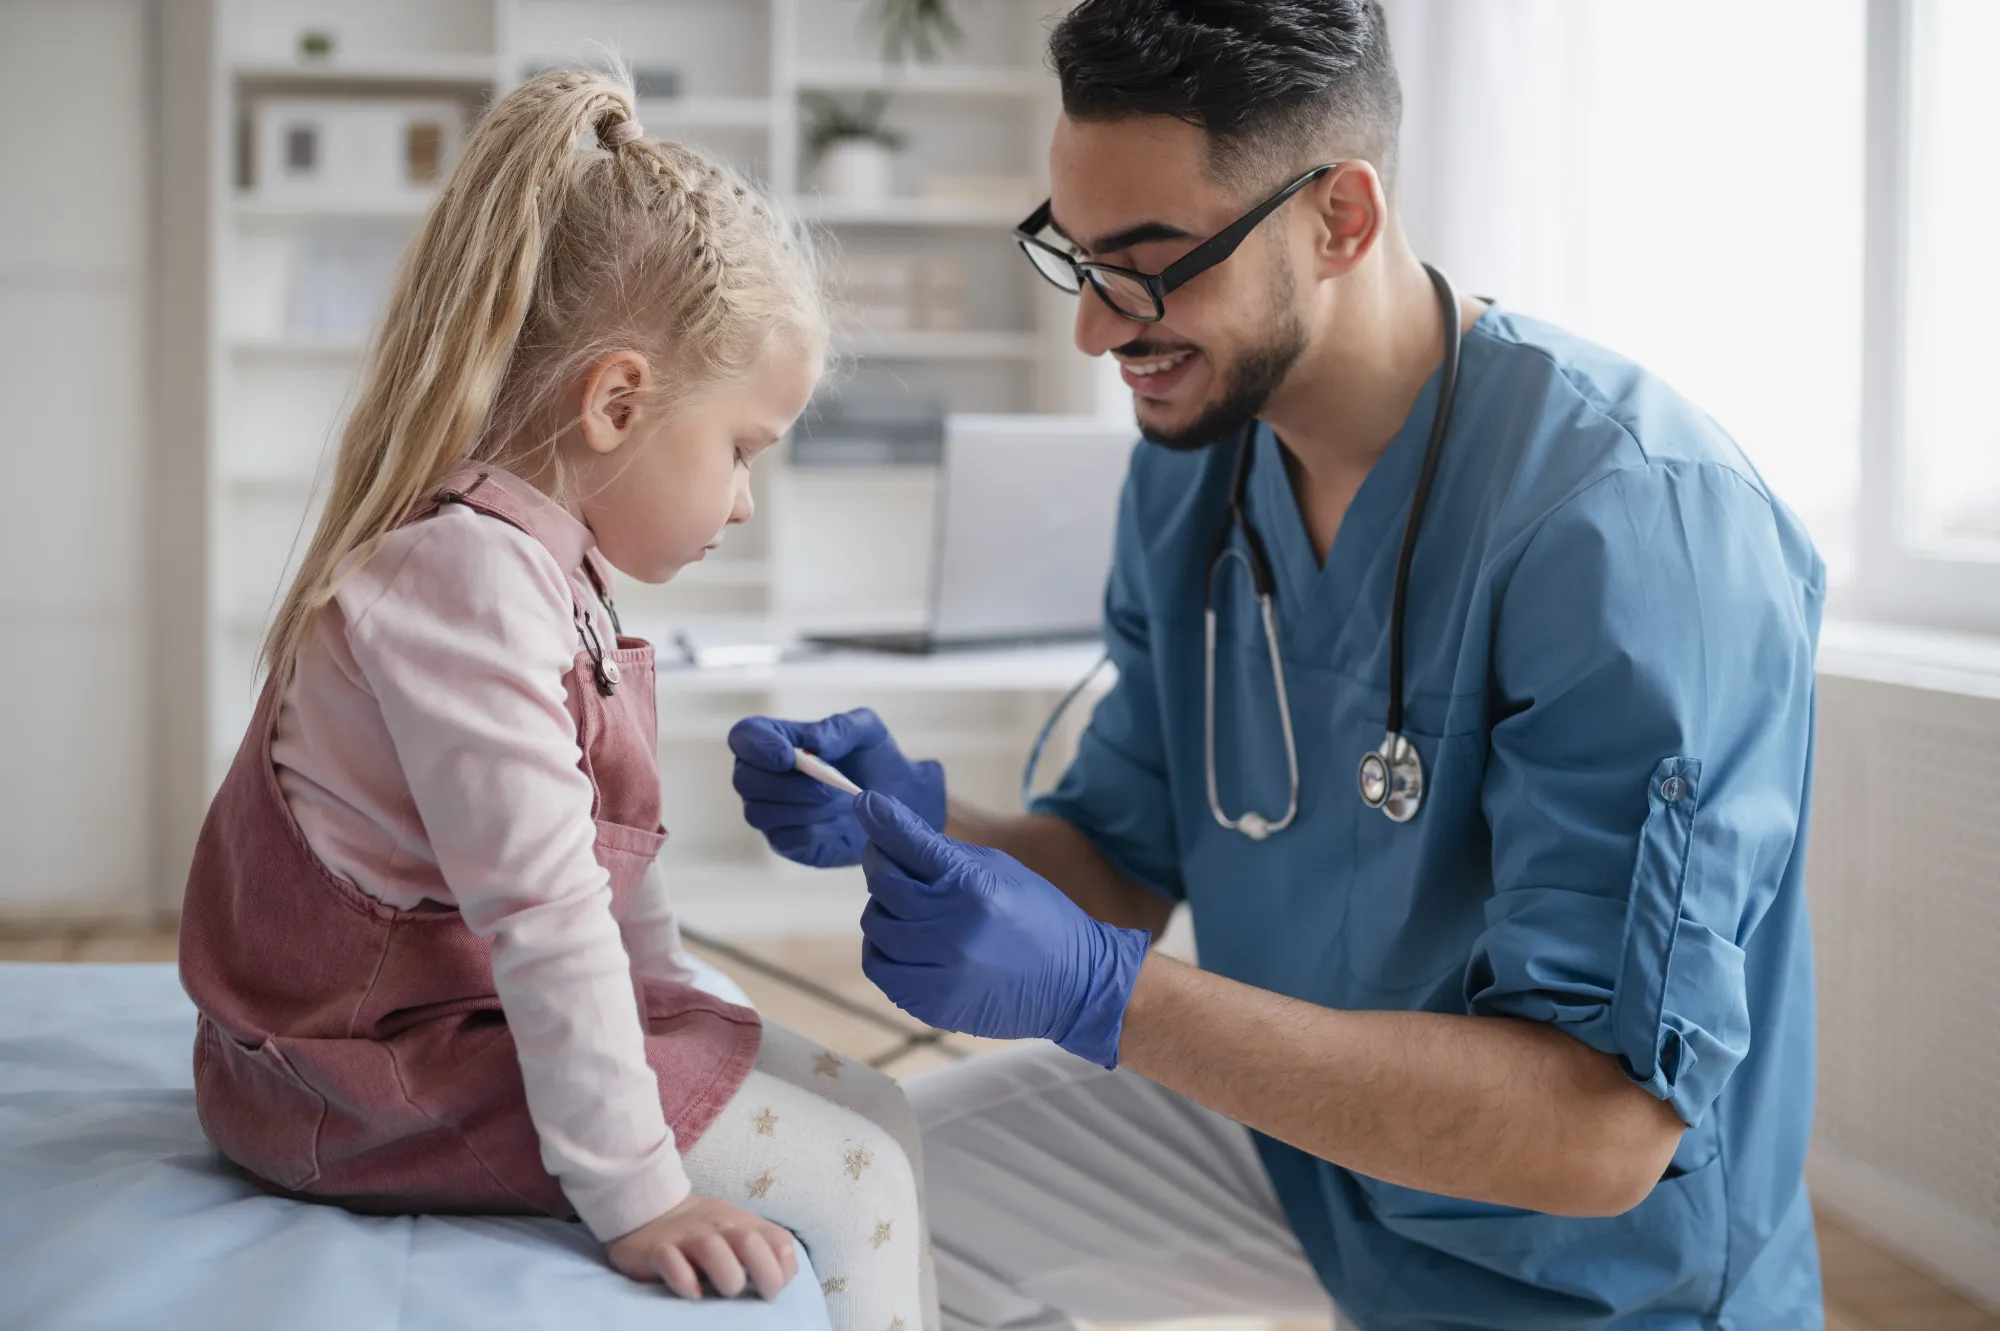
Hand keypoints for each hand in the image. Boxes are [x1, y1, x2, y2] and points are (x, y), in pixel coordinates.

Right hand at [606, 1195, 797, 1298]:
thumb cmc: (703, 1230)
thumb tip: (783, 1276)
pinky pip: (671, 1263)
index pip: (779, 1241)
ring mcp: (687, 1236)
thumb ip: (762, 1247)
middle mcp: (718, 1226)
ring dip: (727, 1277)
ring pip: (713, 1250)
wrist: (649, 1209)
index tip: (775, 1287)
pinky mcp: (657, 1250)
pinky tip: (693, 1294)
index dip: (785, 1268)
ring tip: (726, 1293)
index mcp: (743, 1222)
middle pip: (750, 1243)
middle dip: (765, 1274)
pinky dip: (684, 1281)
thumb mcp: (737, 1229)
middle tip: (761, 1295)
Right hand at [729, 709, 946, 867]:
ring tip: (839, 803)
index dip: (757, 747)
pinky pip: (783, 841)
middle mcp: (764, 776)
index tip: (788, 756)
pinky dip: (811, 831)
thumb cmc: (875, 758)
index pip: (744, 737)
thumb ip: (840, 727)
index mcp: (776, 740)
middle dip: (784, 785)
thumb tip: (812, 743)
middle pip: (744, 780)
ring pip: (759, 814)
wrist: (897, 799)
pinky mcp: (787, 843)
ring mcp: (772, 812)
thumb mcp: (868, 730)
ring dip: (802, 808)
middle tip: (826, 787)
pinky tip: (837, 823)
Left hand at [855, 792, 1148, 1067]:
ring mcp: (938, 970)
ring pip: (875, 924)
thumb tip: (892, 829)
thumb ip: (944, 853)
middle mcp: (949, 927)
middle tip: (889, 856)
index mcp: (970, 886)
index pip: (907, 842)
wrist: (1074, 982)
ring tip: (909, 906)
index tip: (867, 804)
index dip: (880, 817)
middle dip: (880, 860)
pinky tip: (904, 940)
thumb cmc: (1038, 915)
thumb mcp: (999, 869)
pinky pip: (879, 967)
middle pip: (882, 882)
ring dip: (885, 908)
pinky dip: (883, 948)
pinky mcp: (930, 1002)